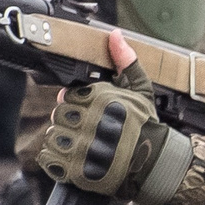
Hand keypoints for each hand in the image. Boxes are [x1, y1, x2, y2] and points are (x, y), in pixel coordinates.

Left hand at [32, 29, 192, 204]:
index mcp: (99, 98)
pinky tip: (70, 159)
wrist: (154, 164)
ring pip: (53, 136)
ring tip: (79, 145)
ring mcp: (81, 146)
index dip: (74, 103)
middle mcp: (88, 120)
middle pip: (58, 115)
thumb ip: (125, 61)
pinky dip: (55, 159)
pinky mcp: (76, 169)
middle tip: (83, 129)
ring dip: (61, 141)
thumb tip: (116, 35)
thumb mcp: (141, 89)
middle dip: (68, 122)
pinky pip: (50, 159)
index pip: (67, 95)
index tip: (85, 110)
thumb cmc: (147, 126)